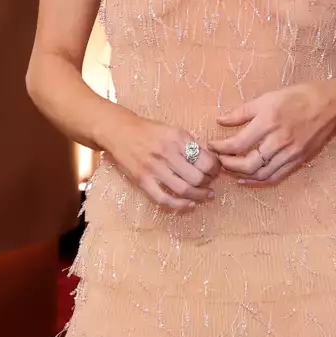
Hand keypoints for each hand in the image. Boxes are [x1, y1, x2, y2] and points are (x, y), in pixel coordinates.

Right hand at [104, 115, 219, 212]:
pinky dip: (179, 205)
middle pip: (198, 177)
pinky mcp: (143, 181)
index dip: (216, 169)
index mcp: (178, 138)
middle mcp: (167, 153)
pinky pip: (164, 199)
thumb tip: (211, 158)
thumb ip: (191, 144)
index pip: (206, 159)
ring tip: (205, 195)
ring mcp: (154, 168)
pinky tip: (189, 205)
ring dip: (199, 196)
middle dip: (208, 183)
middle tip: (210, 183)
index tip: (216, 171)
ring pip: (184, 190)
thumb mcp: (173, 130)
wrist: (119, 132)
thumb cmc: (148, 131)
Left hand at [208, 84, 335, 184]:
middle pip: (248, 164)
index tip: (212, 146)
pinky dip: (259, 181)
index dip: (221, 148)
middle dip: (229, 166)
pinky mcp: (298, 161)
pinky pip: (275, 177)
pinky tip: (247, 179)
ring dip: (242, 175)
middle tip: (219, 161)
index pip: (238, 144)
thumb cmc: (298, 97)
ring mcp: (290, 153)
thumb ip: (242, 112)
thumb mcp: (268, 98)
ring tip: (231, 170)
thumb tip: (220, 120)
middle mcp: (279, 140)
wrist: (331, 107)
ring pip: (261, 174)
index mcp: (269, 121)